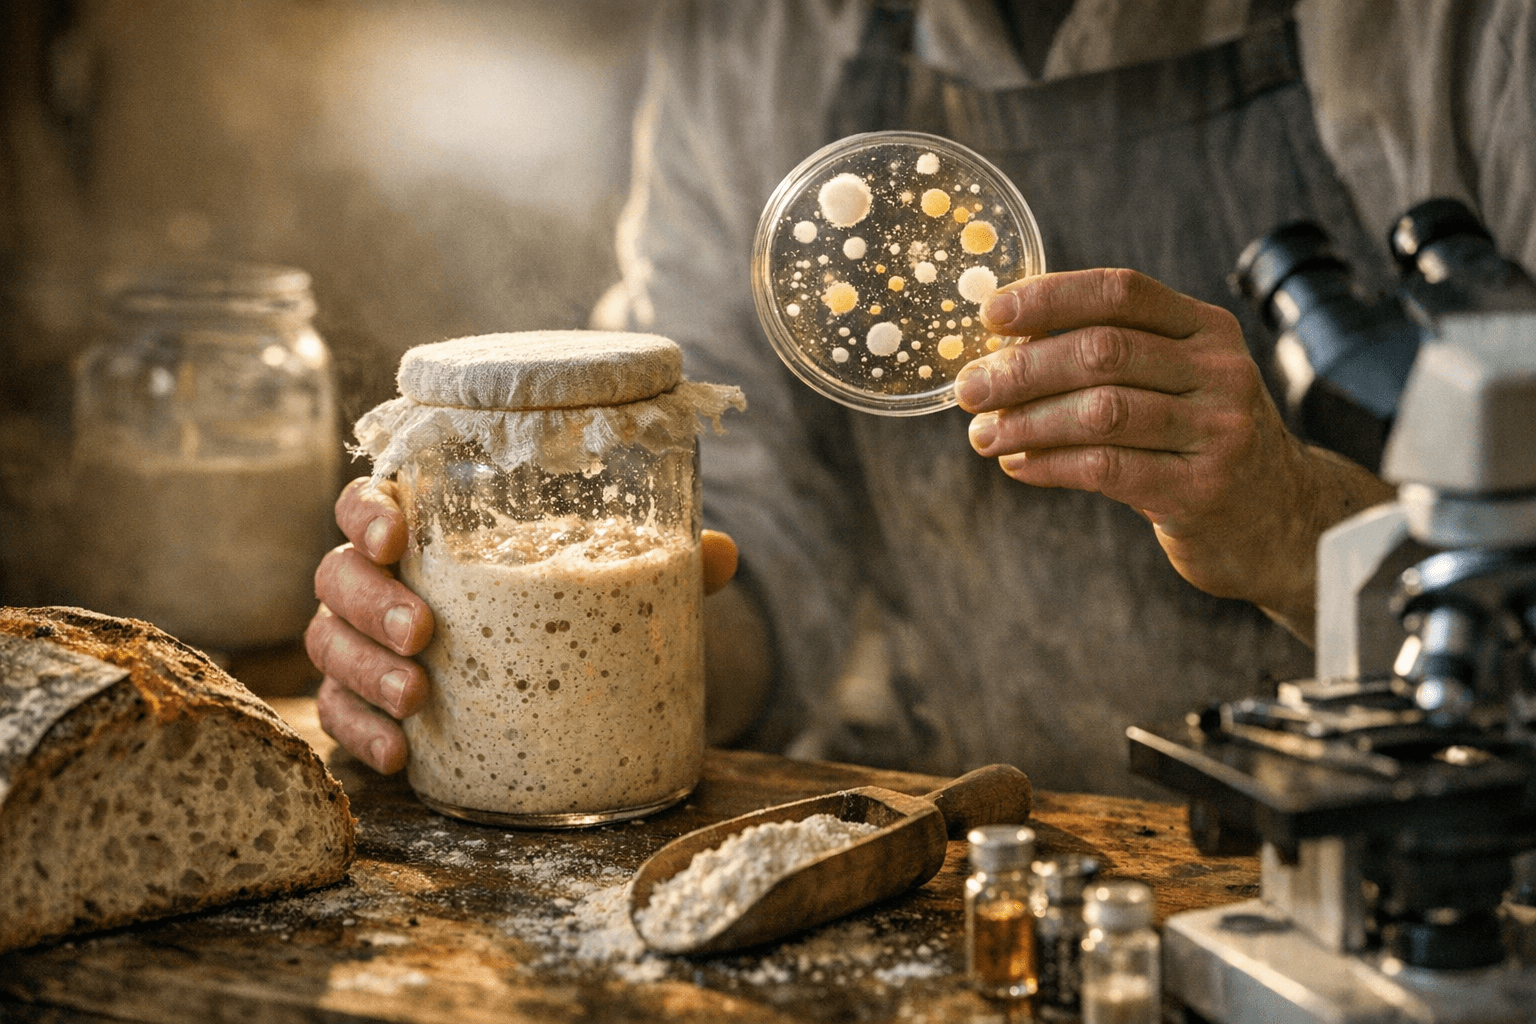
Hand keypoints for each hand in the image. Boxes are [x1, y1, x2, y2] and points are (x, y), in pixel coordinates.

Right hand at [308, 477, 739, 772]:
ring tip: (419, 697)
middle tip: (425, 633)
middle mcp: (386, 581)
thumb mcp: (614, 584)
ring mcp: (367, 645)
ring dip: (364, 671)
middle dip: (373, 602)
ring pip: (329, 644)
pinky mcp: (367, 706)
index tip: (397, 534)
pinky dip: (359, 734)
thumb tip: (721, 554)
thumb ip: (661, 564)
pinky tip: (399, 755)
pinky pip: (337, 717)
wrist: (553, 683)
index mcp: (433, 533)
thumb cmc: (567, 607)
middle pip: (338, 574)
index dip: (368, 510)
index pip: (371, 500)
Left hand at [958, 268, 1393, 639]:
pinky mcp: (1200, 490)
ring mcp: (1216, 431)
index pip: (1122, 292)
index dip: (1050, 297)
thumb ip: (1108, 356)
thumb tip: (1001, 346)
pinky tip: (1017, 465)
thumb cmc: (1197, 441)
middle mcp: (1219, 371)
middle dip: (1022, 369)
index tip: (990, 314)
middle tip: (969, 389)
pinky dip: (1050, 465)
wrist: (1277, 521)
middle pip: (1102, 351)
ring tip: (982, 435)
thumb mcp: (1175, 382)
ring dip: (1027, 422)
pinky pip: (1107, 469)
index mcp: (1205, 329)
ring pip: (1100, 412)